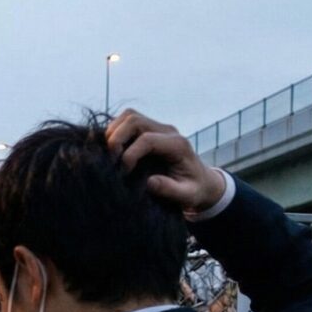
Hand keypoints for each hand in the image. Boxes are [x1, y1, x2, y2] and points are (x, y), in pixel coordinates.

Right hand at [106, 109, 226, 213]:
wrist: (201, 180)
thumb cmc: (194, 190)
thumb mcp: (187, 195)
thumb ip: (170, 190)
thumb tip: (149, 182)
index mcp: (178, 145)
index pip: (147, 139)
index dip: (130, 155)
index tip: (124, 173)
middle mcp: (168, 131)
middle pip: (134, 120)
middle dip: (116, 139)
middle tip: (111, 160)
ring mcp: (158, 127)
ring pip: (129, 116)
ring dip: (113, 132)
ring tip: (110, 154)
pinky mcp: (149, 130)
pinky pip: (127, 121)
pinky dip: (115, 132)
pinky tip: (112, 151)